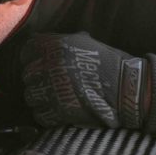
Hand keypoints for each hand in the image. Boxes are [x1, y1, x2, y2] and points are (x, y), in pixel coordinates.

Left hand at [19, 33, 148, 129]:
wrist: (128, 89)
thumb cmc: (108, 64)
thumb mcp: (84, 43)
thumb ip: (58, 41)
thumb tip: (35, 40)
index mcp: (56, 46)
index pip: (27, 51)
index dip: (33, 59)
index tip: (41, 65)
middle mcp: (50, 65)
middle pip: (27, 75)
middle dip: (38, 80)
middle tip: (54, 83)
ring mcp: (53, 89)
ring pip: (30, 95)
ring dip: (41, 98)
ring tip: (58, 96)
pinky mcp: (57, 111)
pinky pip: (40, 114)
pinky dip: (48, 114)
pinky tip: (60, 109)